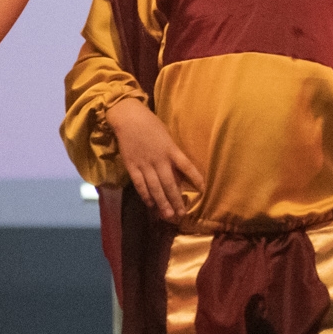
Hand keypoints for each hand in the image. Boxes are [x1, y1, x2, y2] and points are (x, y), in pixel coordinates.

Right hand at [104, 98, 197, 221]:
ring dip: (162, 203)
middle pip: (170, 183)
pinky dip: (145, 195)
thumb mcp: (167, 136)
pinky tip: (150, 204)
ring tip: (168, 215)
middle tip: (182, 214)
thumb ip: (173, 153)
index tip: (203, 190)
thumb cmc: (151, 125)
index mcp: (171, 149)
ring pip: (155, 188)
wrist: (128, 118)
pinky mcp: (132, 167)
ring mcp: (144, 164)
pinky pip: (140, 184)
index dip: (196, 178)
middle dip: (176, 200)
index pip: (187, 166)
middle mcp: (159, 159)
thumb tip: (180, 172)